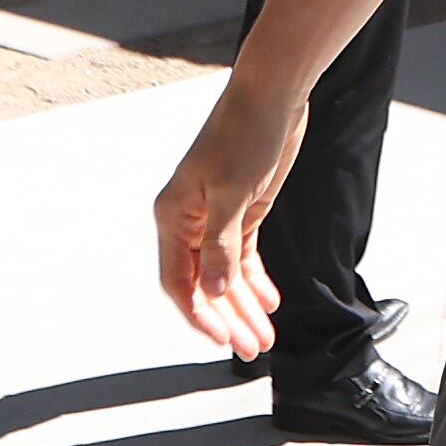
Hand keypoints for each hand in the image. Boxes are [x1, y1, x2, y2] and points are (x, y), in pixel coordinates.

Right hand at [152, 78, 306, 358]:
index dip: (198, 315)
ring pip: (225, 275)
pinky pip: (242, 257)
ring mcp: (215, 218)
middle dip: (227, 319)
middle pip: (204, 285)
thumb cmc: (245, 136)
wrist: (271, 96)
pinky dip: (254, 280)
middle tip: (254, 349)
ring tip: (266, 337)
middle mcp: (189, 221)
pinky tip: (270, 301)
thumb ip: (221, 247)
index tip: (223, 341)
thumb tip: (211, 293)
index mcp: (174, 217)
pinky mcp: (241, 211)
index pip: (178, 282)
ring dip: (244, 306)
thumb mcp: (233, 194)